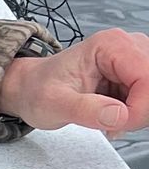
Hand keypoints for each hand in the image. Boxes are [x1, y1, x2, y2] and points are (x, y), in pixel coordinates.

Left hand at [0, 28, 148, 136]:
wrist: (31, 88)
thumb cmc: (38, 89)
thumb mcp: (54, 103)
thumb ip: (86, 110)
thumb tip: (118, 115)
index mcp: (110, 45)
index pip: (147, 77)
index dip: (140, 107)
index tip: (119, 123)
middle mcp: (127, 46)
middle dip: (139, 111)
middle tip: (113, 123)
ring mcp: (133, 60)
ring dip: (137, 113)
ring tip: (108, 117)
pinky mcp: (134, 74)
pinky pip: (147, 99)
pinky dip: (135, 113)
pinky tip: (113, 114)